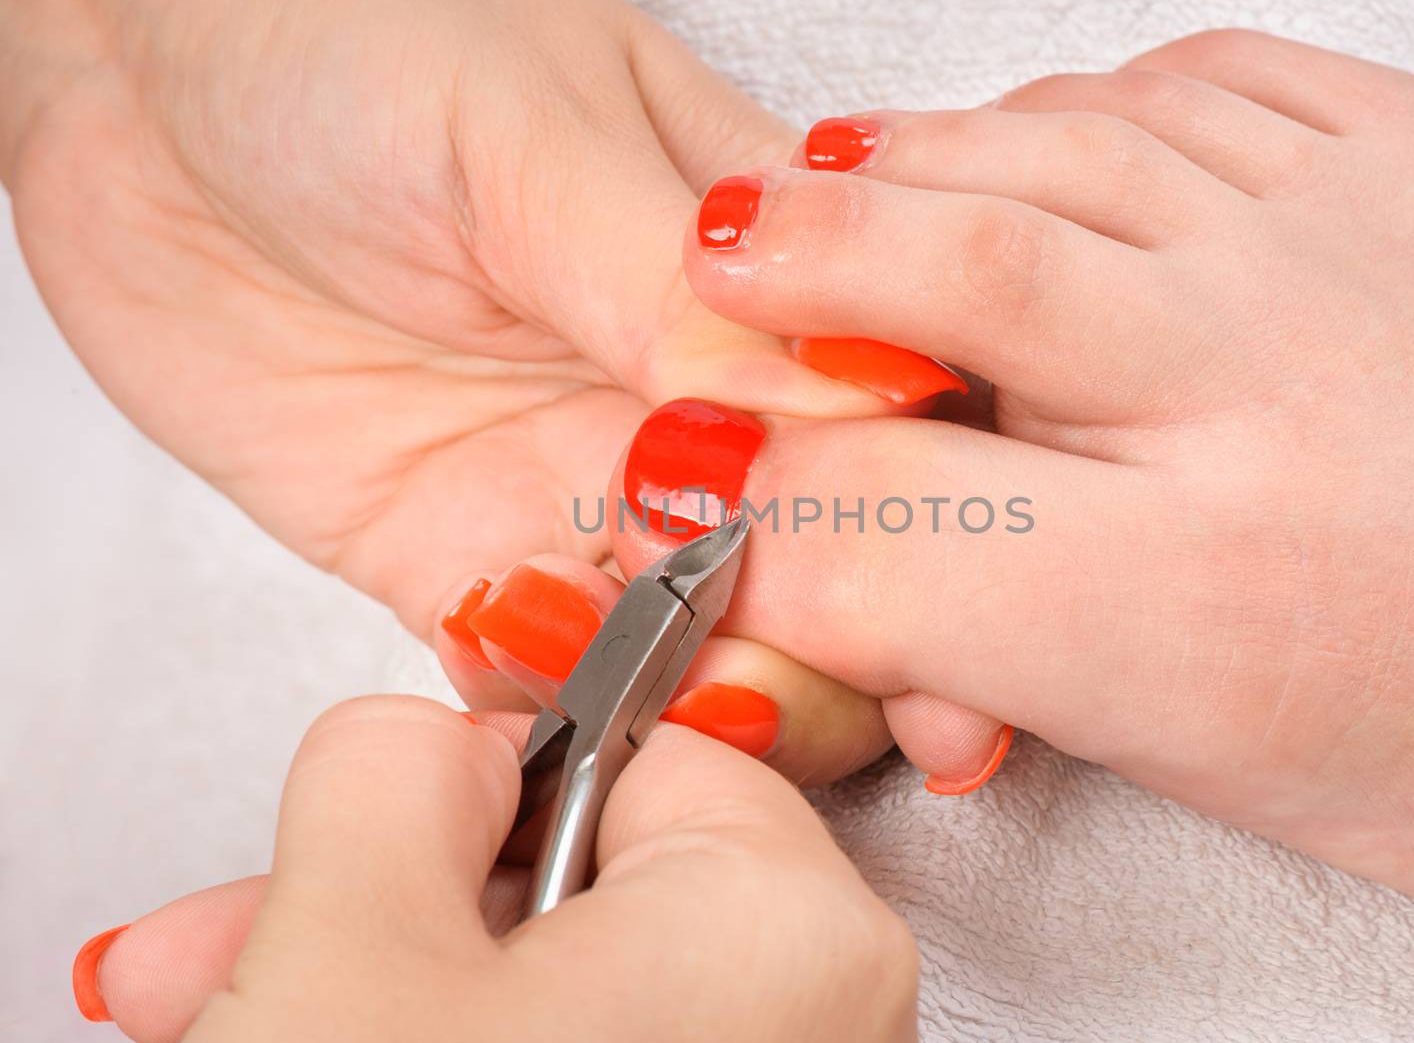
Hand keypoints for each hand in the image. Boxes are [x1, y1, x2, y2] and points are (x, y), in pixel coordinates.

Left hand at [1, 0, 893, 639]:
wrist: (123, 66)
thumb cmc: (332, 21)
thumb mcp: (524, 127)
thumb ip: (674, 286)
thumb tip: (857, 404)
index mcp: (765, 269)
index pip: (908, 415)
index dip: (934, 517)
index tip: (917, 588)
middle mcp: (690, 393)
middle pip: (831, 560)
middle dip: (831, 638)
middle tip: (772, 653)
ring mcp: (581, 483)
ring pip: (707, 642)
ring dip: (704, 691)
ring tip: (667, 685)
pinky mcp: (461, 554)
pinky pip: (548, 671)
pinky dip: (565, 706)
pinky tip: (547, 679)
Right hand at [74, 697, 918, 1041]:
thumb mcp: (350, 936)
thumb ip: (394, 772)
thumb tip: (439, 736)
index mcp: (792, 925)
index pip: (650, 751)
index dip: (492, 778)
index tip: (398, 812)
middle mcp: (826, 1030)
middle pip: (587, 889)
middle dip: (391, 912)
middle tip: (249, 952)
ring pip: (559, 1003)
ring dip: (387, 1003)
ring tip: (257, 1032)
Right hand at [599, 32, 1413, 956]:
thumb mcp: (1196, 743)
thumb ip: (979, 638)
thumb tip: (807, 557)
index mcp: (1212, 607)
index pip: (885, 521)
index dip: (747, 496)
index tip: (689, 481)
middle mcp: (1281, 392)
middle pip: (956, 274)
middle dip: (793, 259)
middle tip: (713, 258)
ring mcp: (1365, 244)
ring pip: (1065, 148)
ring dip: (920, 161)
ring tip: (840, 182)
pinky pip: (1209, 79)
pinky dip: (1088, 104)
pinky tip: (1046, 143)